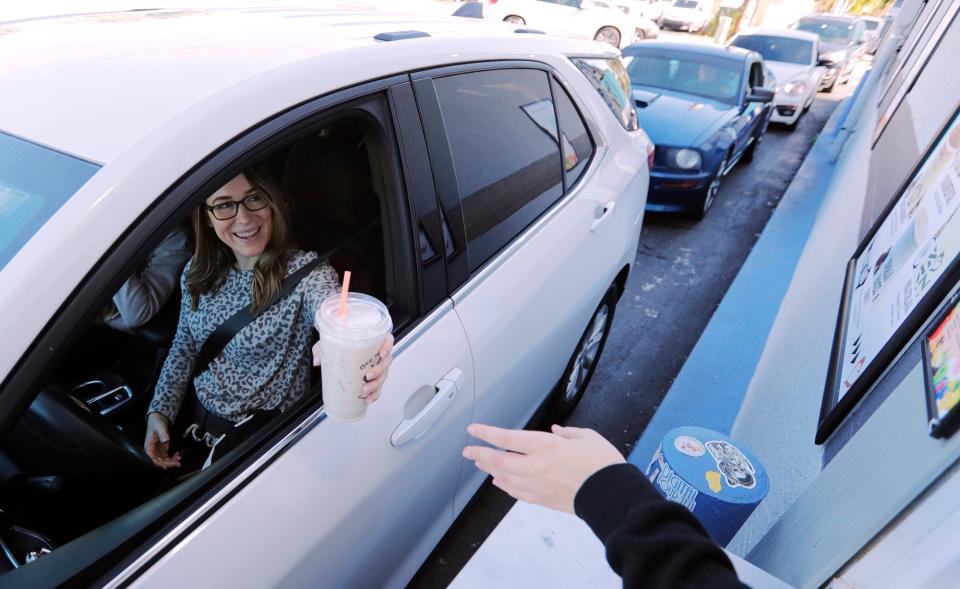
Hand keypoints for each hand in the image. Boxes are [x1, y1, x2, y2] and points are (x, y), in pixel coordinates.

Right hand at [144, 412, 180, 468]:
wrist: (159, 420)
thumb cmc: (156, 423)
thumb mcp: (160, 426)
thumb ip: (163, 433)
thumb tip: (165, 440)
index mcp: (148, 447)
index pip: (152, 459)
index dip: (158, 464)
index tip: (165, 466)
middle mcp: (152, 451)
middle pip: (159, 462)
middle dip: (168, 464)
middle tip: (177, 463)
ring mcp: (157, 452)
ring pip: (163, 461)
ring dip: (171, 462)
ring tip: (179, 459)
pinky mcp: (162, 451)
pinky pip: (167, 458)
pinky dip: (172, 458)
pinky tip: (178, 455)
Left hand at [312, 333, 393, 403]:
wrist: (338, 351)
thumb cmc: (339, 343)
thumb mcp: (328, 342)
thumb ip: (321, 349)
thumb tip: (318, 361)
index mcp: (373, 341)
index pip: (388, 340)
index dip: (388, 346)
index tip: (381, 354)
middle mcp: (378, 354)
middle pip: (386, 362)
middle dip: (379, 371)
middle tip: (368, 376)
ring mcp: (378, 367)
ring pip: (383, 376)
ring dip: (376, 385)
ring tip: (365, 390)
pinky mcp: (374, 379)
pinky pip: (379, 388)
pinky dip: (375, 394)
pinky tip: (368, 399)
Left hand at [462, 423, 624, 513]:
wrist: (612, 495)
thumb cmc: (602, 464)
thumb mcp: (587, 436)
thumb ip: (568, 433)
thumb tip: (557, 431)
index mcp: (545, 446)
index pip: (507, 438)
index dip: (487, 433)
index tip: (473, 430)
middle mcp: (536, 466)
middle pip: (499, 460)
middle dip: (480, 454)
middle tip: (467, 451)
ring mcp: (537, 485)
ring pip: (504, 477)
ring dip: (490, 469)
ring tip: (480, 464)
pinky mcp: (543, 500)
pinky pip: (516, 493)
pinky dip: (505, 486)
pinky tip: (500, 482)